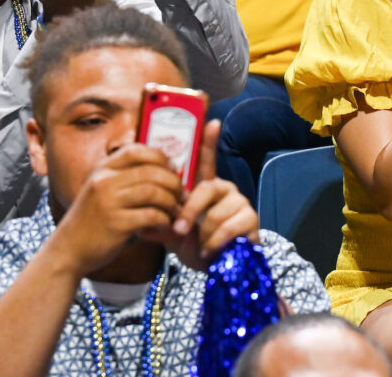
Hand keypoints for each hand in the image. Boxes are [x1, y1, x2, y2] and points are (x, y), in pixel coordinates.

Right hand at [48, 143, 184, 276]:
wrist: (68, 251)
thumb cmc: (92, 220)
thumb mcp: (100, 190)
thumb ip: (123, 177)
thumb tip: (164, 168)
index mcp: (102, 169)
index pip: (136, 150)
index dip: (160, 157)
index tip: (173, 169)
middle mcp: (104, 181)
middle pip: (151, 171)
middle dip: (173, 182)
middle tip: (183, 193)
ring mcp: (109, 202)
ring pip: (154, 192)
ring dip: (172, 201)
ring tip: (177, 210)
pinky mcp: (115, 224)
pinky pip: (151, 215)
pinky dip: (164, 219)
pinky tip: (166, 224)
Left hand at [156, 122, 261, 270]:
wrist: (217, 270)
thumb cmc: (196, 246)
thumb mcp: (173, 236)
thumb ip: (159, 226)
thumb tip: (141, 226)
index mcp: (206, 187)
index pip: (207, 161)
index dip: (209, 141)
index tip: (212, 121)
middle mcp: (224, 189)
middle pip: (205, 189)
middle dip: (189, 212)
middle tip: (178, 229)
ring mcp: (239, 202)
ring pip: (215, 213)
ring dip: (202, 235)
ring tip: (200, 247)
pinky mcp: (250, 218)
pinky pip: (228, 227)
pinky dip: (215, 242)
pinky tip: (210, 251)